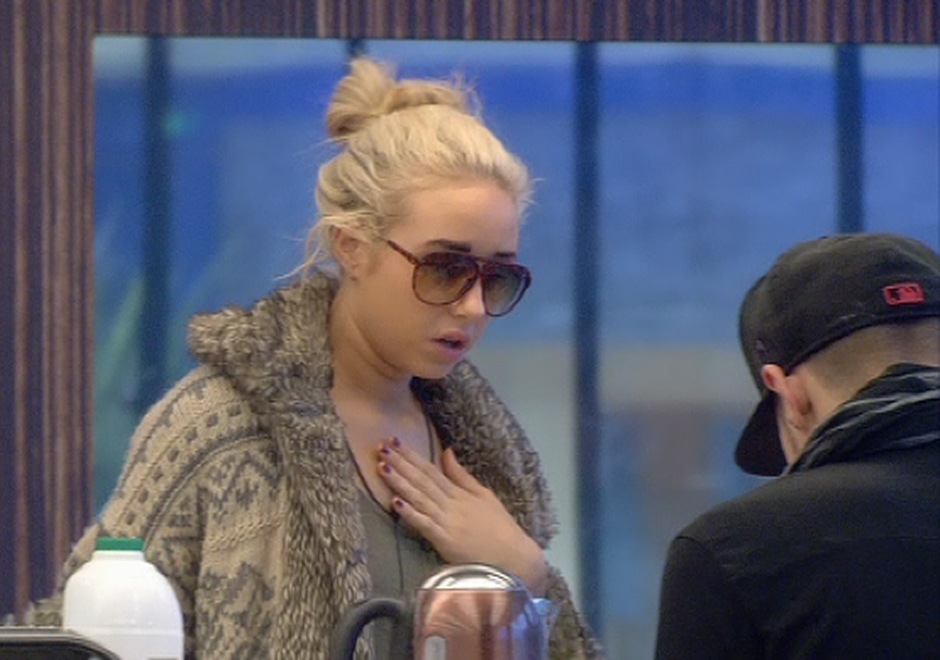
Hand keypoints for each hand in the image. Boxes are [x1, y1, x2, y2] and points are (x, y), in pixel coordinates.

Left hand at [376, 440, 547, 595]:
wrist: (514, 556)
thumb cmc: (500, 527)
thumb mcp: (484, 495)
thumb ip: (462, 475)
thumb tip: (446, 452)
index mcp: (459, 493)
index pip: (431, 470)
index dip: (411, 456)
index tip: (394, 442)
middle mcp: (451, 504)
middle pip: (421, 480)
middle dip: (400, 463)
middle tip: (380, 448)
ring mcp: (448, 522)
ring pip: (420, 498)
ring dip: (400, 483)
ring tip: (382, 467)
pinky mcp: (445, 541)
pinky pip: (425, 525)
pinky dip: (410, 514)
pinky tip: (395, 503)